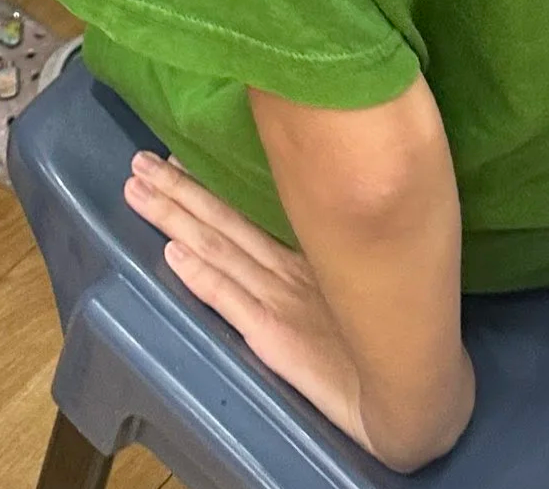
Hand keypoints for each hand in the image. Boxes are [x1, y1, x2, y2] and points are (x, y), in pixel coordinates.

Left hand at [127, 152, 377, 454]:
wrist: (411, 394)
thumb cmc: (393, 336)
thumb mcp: (356, 277)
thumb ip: (327, 245)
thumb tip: (309, 197)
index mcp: (303, 256)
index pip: (243, 213)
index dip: (205, 186)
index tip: (173, 155)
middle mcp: (284, 270)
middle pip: (220, 222)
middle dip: (176, 191)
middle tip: (137, 160)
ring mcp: (277, 300)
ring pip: (215, 249)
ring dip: (174, 217)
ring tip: (137, 189)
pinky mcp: (274, 336)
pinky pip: (229, 300)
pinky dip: (200, 275)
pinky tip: (172, 252)